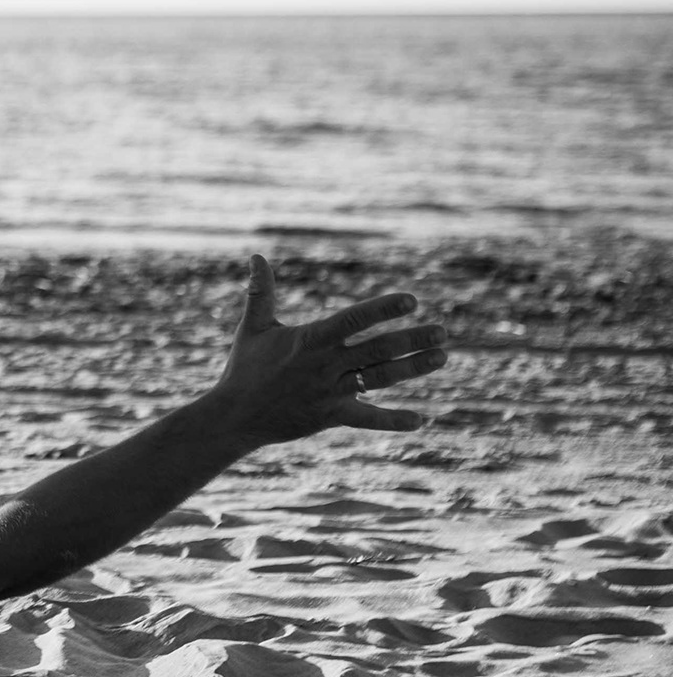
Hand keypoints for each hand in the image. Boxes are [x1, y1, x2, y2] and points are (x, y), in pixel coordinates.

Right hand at [216, 256, 446, 444]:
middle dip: (412, 340)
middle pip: (377, 350)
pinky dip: (392, 420)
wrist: (234, 417)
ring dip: (412, 368)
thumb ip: (260, 292)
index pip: (353, 320)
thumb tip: (256, 256)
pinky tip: (420, 421)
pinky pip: (366, 418)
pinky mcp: (331, 416)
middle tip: (442, 332)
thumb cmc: (244, 368)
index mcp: (309, 340)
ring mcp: (330, 393)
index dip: (383, 310)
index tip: (411, 301)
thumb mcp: (252, 327)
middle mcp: (325, 366)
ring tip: (441, 357)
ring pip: (380, 379)